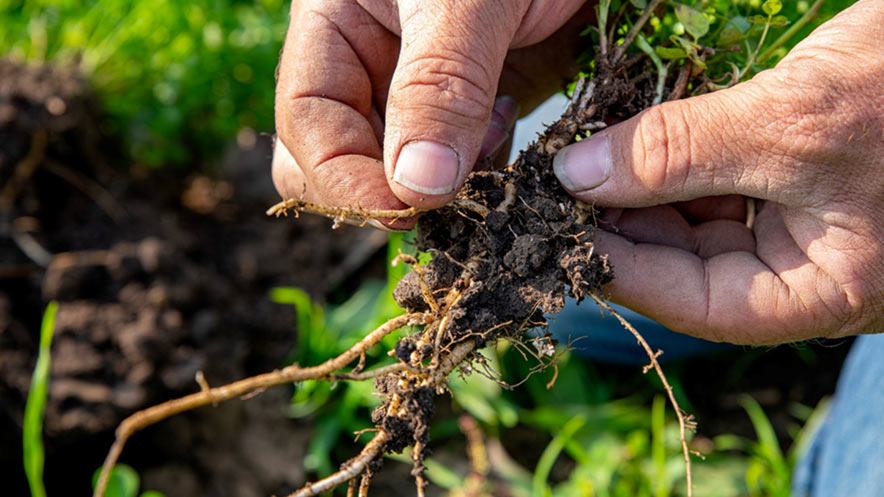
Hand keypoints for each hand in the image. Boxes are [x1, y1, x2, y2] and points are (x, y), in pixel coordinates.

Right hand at [273, 0, 588, 227]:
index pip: (307, 121)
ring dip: (443, 184)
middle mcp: (373, 61)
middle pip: (343, 155)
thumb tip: (415, 187)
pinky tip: (507, 133)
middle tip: (446, 196)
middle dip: (387, 188)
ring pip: (405, 168)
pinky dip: (481, 169)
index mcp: (336, 24)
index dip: (343, 176)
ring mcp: (427, 86)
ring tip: (490, 147)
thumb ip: (438, 84)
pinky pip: (462, 160)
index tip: (403, 209)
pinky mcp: (479, 101)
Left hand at [553, 0, 883, 344]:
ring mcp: (802, 220)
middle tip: (557, 186)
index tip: (555, 230)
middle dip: (622, 223)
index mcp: (824, 289)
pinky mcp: (795, 174)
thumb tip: (577, 176)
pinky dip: (674, 158)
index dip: (620, 269)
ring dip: (641, 187)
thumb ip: (683, 153)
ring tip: (584, 157)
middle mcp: (808, 264)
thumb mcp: (794, 124)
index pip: (698, 303)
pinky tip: (631, 135)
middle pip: (688, 263)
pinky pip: (718, 178)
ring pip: (697, 218)